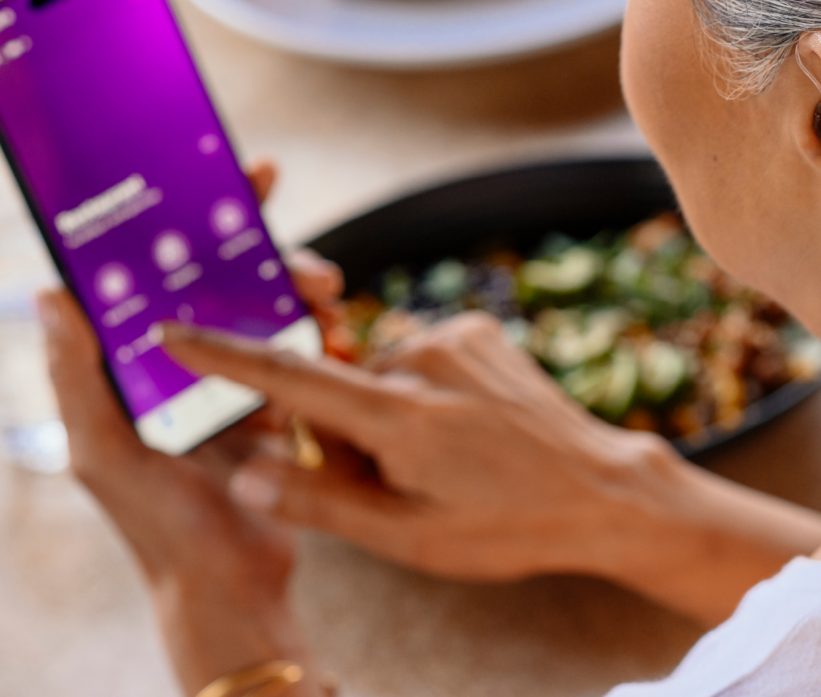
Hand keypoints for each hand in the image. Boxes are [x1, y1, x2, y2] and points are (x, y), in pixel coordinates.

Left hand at [40, 161, 329, 694]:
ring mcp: (229, 377)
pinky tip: (338, 337)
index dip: (195, 224)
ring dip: (304, 296)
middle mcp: (182, 360)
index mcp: (136, 362)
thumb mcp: (107, 453)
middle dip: (275, 260)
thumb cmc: (160, 524)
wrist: (231, 585)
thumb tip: (52, 296)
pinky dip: (319, 334)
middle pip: (229, 281)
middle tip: (317, 272)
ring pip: (270, 308)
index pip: (162, 273)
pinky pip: (297, 347)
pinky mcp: (270, 399)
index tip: (237, 185)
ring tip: (333, 305)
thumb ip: (80, 377)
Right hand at [161, 307, 820, 624]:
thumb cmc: (505, 526)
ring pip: (382, 369)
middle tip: (401, 478)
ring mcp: (455, 335)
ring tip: (446, 455)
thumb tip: (242, 476)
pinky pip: (421, 352)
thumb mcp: (409, 537)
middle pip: (341, 386)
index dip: (225, 354)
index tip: (174, 328)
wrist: (602, 488)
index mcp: (398, 414)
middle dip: (348, 430)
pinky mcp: (478, 326)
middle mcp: (422, 357)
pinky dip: (424, 386)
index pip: (290, 377)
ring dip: (390, 408)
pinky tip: (466, 425)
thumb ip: (320, 502)